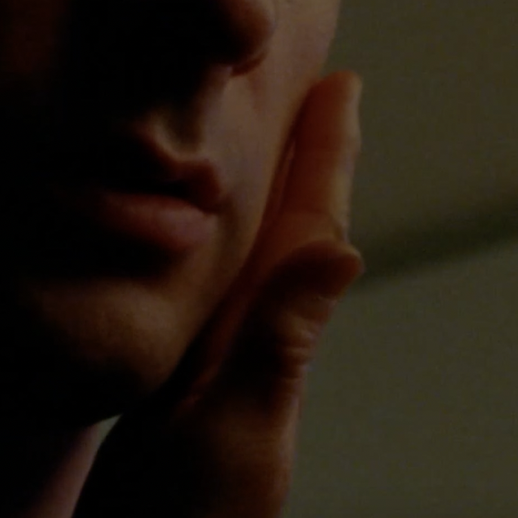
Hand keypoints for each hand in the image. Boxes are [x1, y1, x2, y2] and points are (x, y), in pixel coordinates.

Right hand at [73, 71, 364, 517]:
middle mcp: (247, 346)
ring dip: (268, 191)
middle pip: (289, 228)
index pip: (308, 228)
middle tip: (323, 88)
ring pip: (252, 256)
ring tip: (275, 136)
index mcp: (265, 342)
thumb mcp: (231, 430)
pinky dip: (219, 243)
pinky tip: (204, 234)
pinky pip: (211, 292)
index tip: (343, 87)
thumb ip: (279, 341)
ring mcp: (213, 369)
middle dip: (306, 157)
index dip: (326, 155)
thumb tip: (345, 249)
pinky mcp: (172, 392)